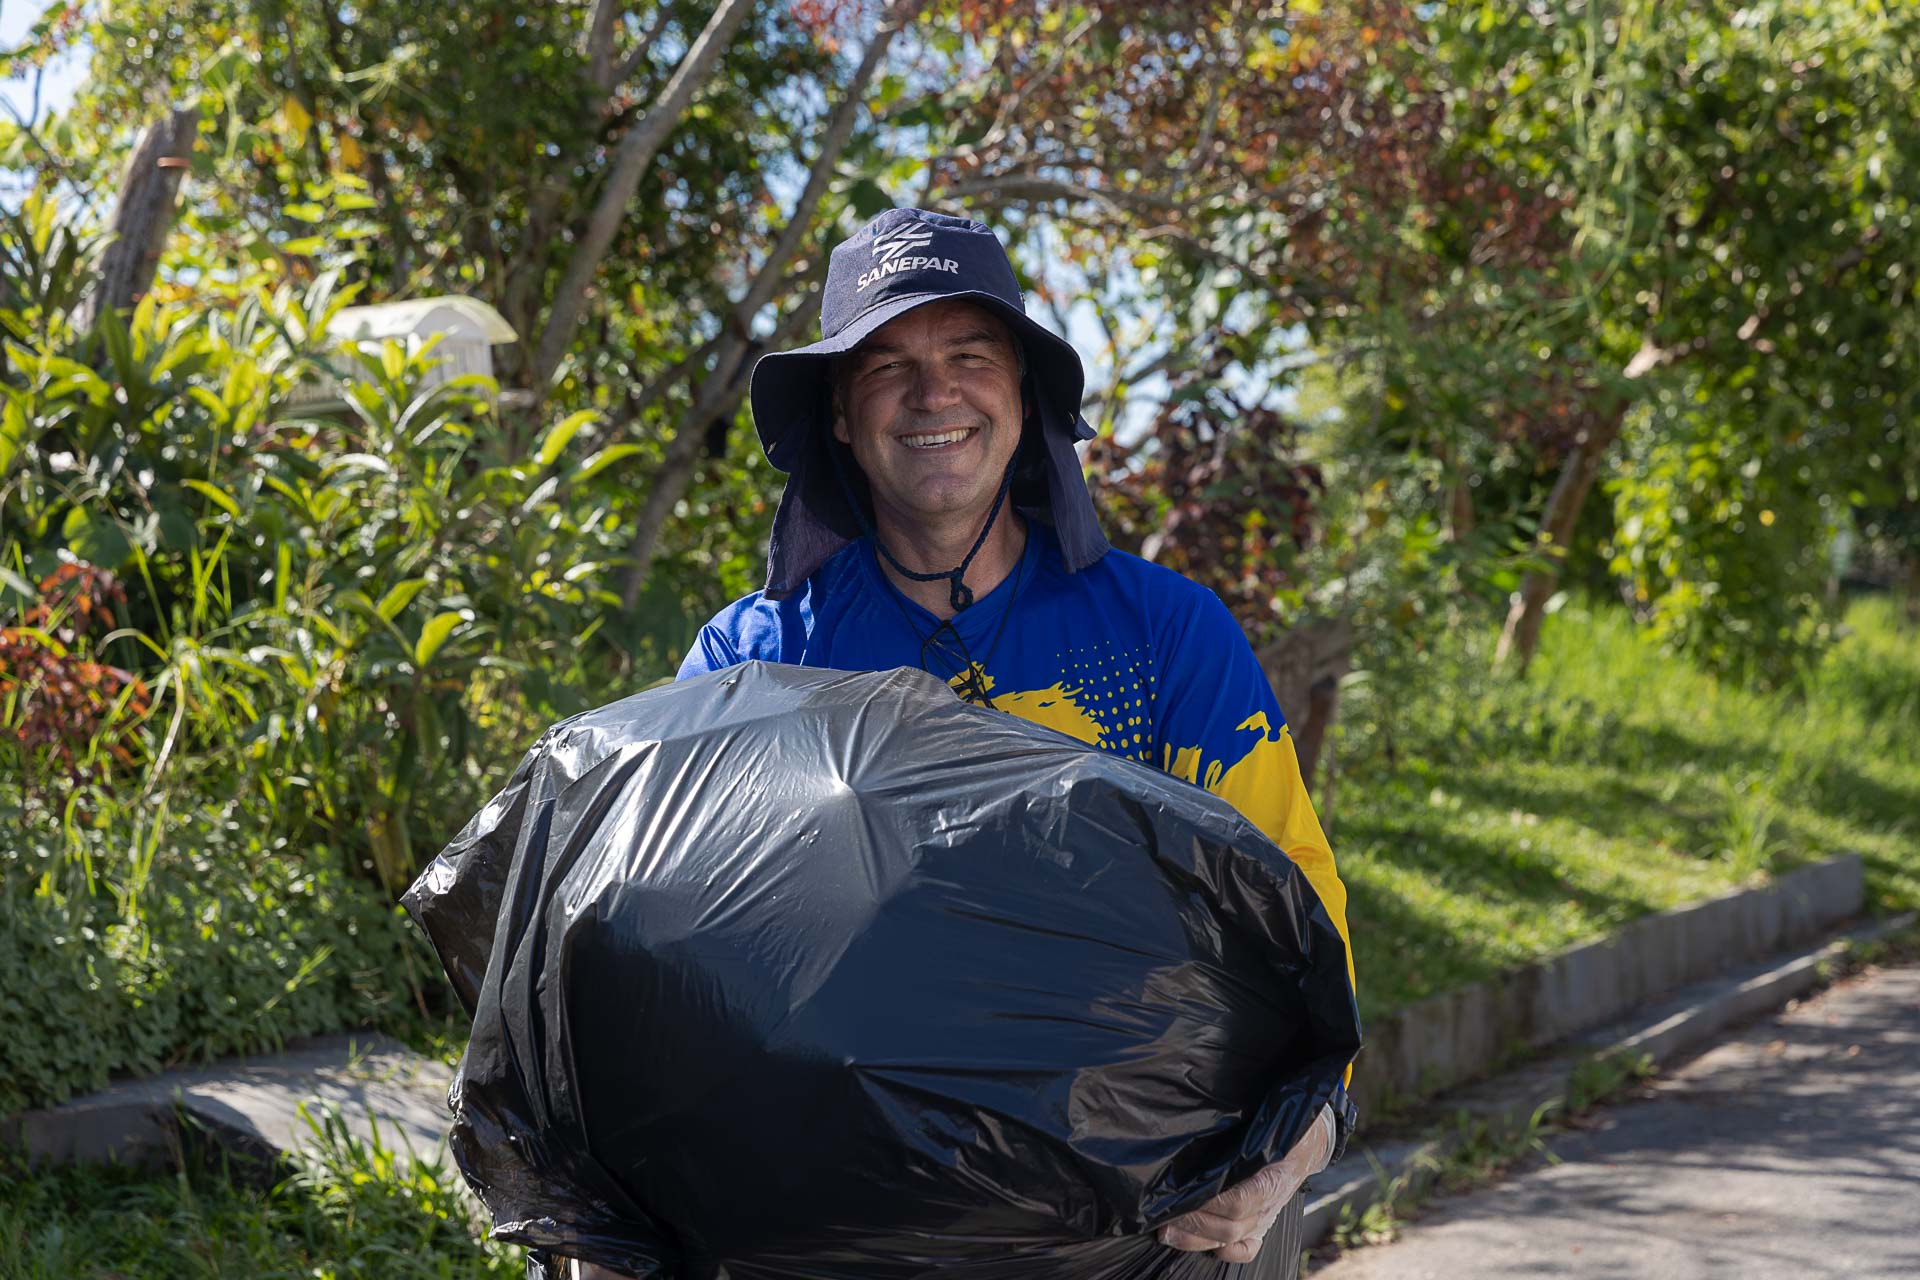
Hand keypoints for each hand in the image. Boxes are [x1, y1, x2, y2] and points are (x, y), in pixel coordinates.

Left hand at [1156, 1105, 1334, 1263]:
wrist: (1308, 1145)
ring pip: (1230, 1241)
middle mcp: (1267, 1206)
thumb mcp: (1273, 1122)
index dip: (1209, 1203)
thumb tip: (1213, 1116)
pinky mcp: (1261, 1227)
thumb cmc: (1285, 1129)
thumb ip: (1247, 1124)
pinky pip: (1245, 1250)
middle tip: (1164, 1214)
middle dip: (1193, 1222)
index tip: (1182, 1195)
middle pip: (1229, 1226)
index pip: (1239, 1201)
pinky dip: (1224, 1252)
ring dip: (1196, 1239)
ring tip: (1168, 1231)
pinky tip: (1201, 1242)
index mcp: (1270, 1179)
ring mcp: (1264, 1220)